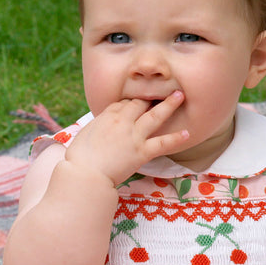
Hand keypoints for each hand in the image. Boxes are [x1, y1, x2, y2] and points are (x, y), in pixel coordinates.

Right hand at [66, 92, 187, 184]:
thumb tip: (99, 128)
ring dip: (169, 105)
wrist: (85, 174)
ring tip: (180, 96)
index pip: (122, 103)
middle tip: (162, 91)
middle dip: (150, 97)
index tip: (137, 102)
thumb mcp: (84, 135)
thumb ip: (95, 127)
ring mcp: (134, 135)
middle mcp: (122, 121)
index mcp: (106, 116)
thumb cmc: (78, 159)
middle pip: (139, 103)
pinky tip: (187, 134)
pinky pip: (163, 143)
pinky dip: (175, 138)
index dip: (131, 102)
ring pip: (155, 116)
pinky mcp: (142, 152)